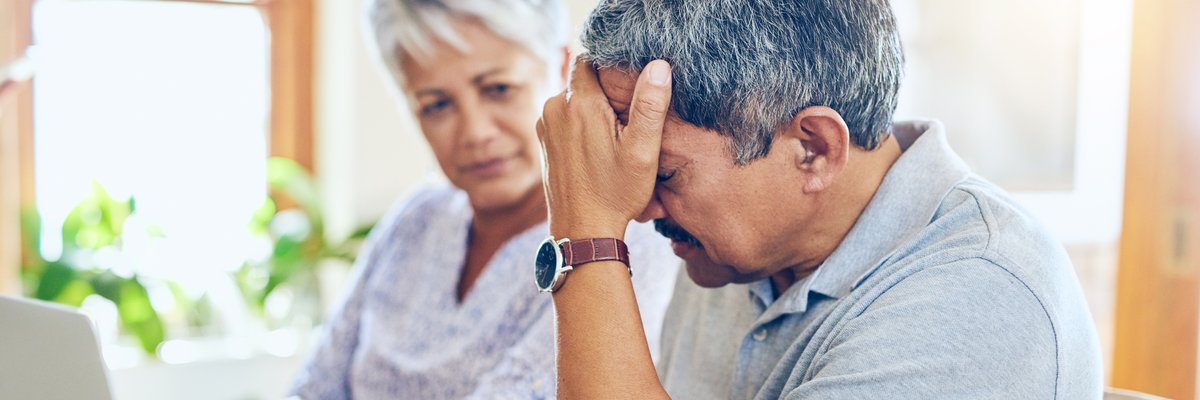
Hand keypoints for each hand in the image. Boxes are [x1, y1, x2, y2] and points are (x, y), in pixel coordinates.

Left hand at [537, 58, 672, 239]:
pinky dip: (581, 125)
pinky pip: (564, 119)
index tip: (629, 83)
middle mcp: (554, 108)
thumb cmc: (615, 194)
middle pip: (583, 80)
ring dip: (592, 109)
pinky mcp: (544, 141)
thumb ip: (651, 105)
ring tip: (615, 137)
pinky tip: (598, 149)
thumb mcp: (642, 151)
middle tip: (627, 119)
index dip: (611, 64)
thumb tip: (659, 66)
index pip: (590, 58)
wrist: (582, 230)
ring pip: (573, 100)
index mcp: (578, 103)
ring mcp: (545, 125)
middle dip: (605, 92)